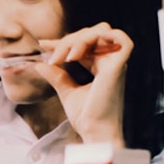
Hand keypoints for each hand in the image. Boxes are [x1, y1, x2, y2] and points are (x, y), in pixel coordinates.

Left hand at [34, 22, 131, 144]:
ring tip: (64, 58)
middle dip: (68, 40)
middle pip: (91, 34)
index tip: (43, 45)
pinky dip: (100, 37)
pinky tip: (78, 53)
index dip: (63, 41)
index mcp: (101, 67)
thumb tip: (40, 63)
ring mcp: (116, 63)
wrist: (94, 132)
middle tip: (53, 58)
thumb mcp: (66, 92)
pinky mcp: (118, 67)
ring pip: (101, 31)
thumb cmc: (86, 117)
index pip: (83, 44)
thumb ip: (56, 76)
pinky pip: (122, 39)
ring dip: (78, 39)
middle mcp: (110, 62)